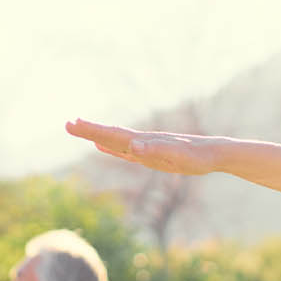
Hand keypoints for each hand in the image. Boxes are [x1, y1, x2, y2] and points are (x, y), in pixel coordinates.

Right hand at [65, 119, 217, 175]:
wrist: (214, 153)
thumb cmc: (197, 156)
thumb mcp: (177, 156)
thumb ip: (154, 150)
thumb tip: (131, 145)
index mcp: (144, 141)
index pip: (112, 134)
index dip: (92, 130)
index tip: (72, 123)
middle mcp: (142, 141)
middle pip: (110, 134)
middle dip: (88, 130)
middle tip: (66, 124)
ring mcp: (145, 147)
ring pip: (114, 140)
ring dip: (96, 136)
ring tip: (79, 130)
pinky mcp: (150, 154)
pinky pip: (125, 150)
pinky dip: (111, 147)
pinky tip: (103, 146)